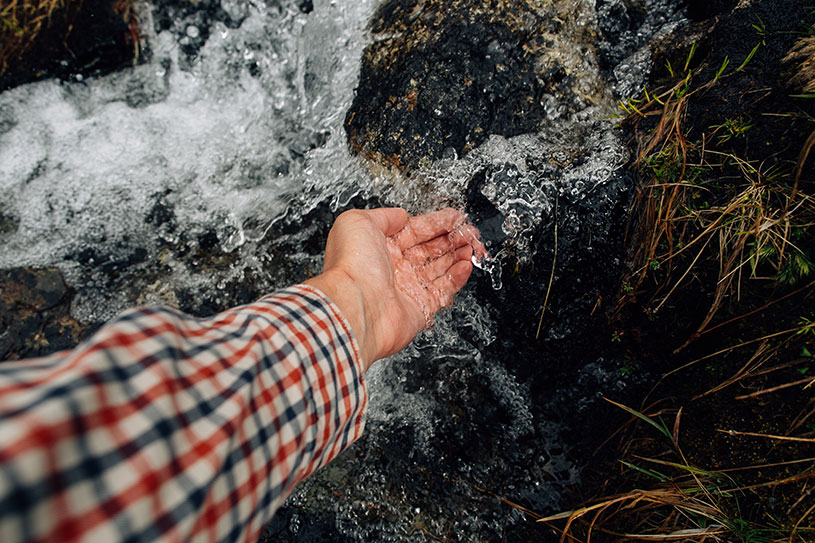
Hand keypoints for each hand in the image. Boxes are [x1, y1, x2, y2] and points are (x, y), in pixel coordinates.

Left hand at [305, 208, 484, 368]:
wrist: (356, 305)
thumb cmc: (352, 264)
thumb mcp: (358, 222)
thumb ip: (383, 216)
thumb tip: (399, 215)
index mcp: (379, 247)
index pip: (415, 230)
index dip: (437, 223)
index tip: (455, 217)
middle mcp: (393, 268)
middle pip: (430, 249)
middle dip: (452, 238)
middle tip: (468, 232)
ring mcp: (407, 288)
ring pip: (440, 268)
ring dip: (458, 255)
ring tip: (472, 247)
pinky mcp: (420, 308)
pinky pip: (444, 290)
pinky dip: (458, 277)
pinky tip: (466, 265)